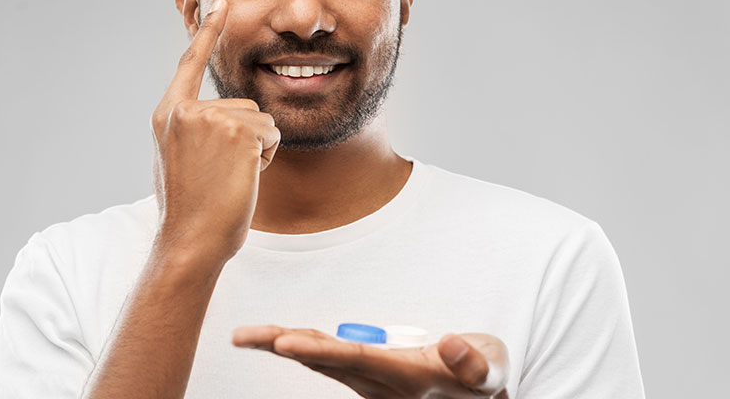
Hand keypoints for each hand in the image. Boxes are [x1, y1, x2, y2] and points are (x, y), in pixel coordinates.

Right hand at [150, 0, 280, 261]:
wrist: (190, 240)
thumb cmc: (189, 210)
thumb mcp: (178, 159)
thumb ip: (193, 130)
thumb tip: (219, 121)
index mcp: (168, 115)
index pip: (189, 64)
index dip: (208, 32)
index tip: (221, 2)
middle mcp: (185, 111)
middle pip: (243, 105)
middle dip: (246, 138)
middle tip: (221, 173)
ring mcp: (210, 119)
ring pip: (261, 121)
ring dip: (257, 149)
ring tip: (230, 177)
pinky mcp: (236, 132)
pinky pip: (271, 135)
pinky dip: (267, 157)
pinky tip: (245, 177)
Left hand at [233, 325, 508, 398]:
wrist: (480, 394)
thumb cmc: (482, 378)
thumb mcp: (488, 372)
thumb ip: (471, 364)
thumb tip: (450, 344)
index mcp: (403, 377)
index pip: (353, 360)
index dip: (318, 352)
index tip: (283, 343)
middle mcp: (378, 381)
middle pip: (322, 360)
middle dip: (281, 345)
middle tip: (242, 336)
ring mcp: (370, 378)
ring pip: (320, 358)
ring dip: (283, 343)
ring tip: (247, 336)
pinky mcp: (369, 371)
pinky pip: (328, 356)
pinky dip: (301, 344)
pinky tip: (277, 338)